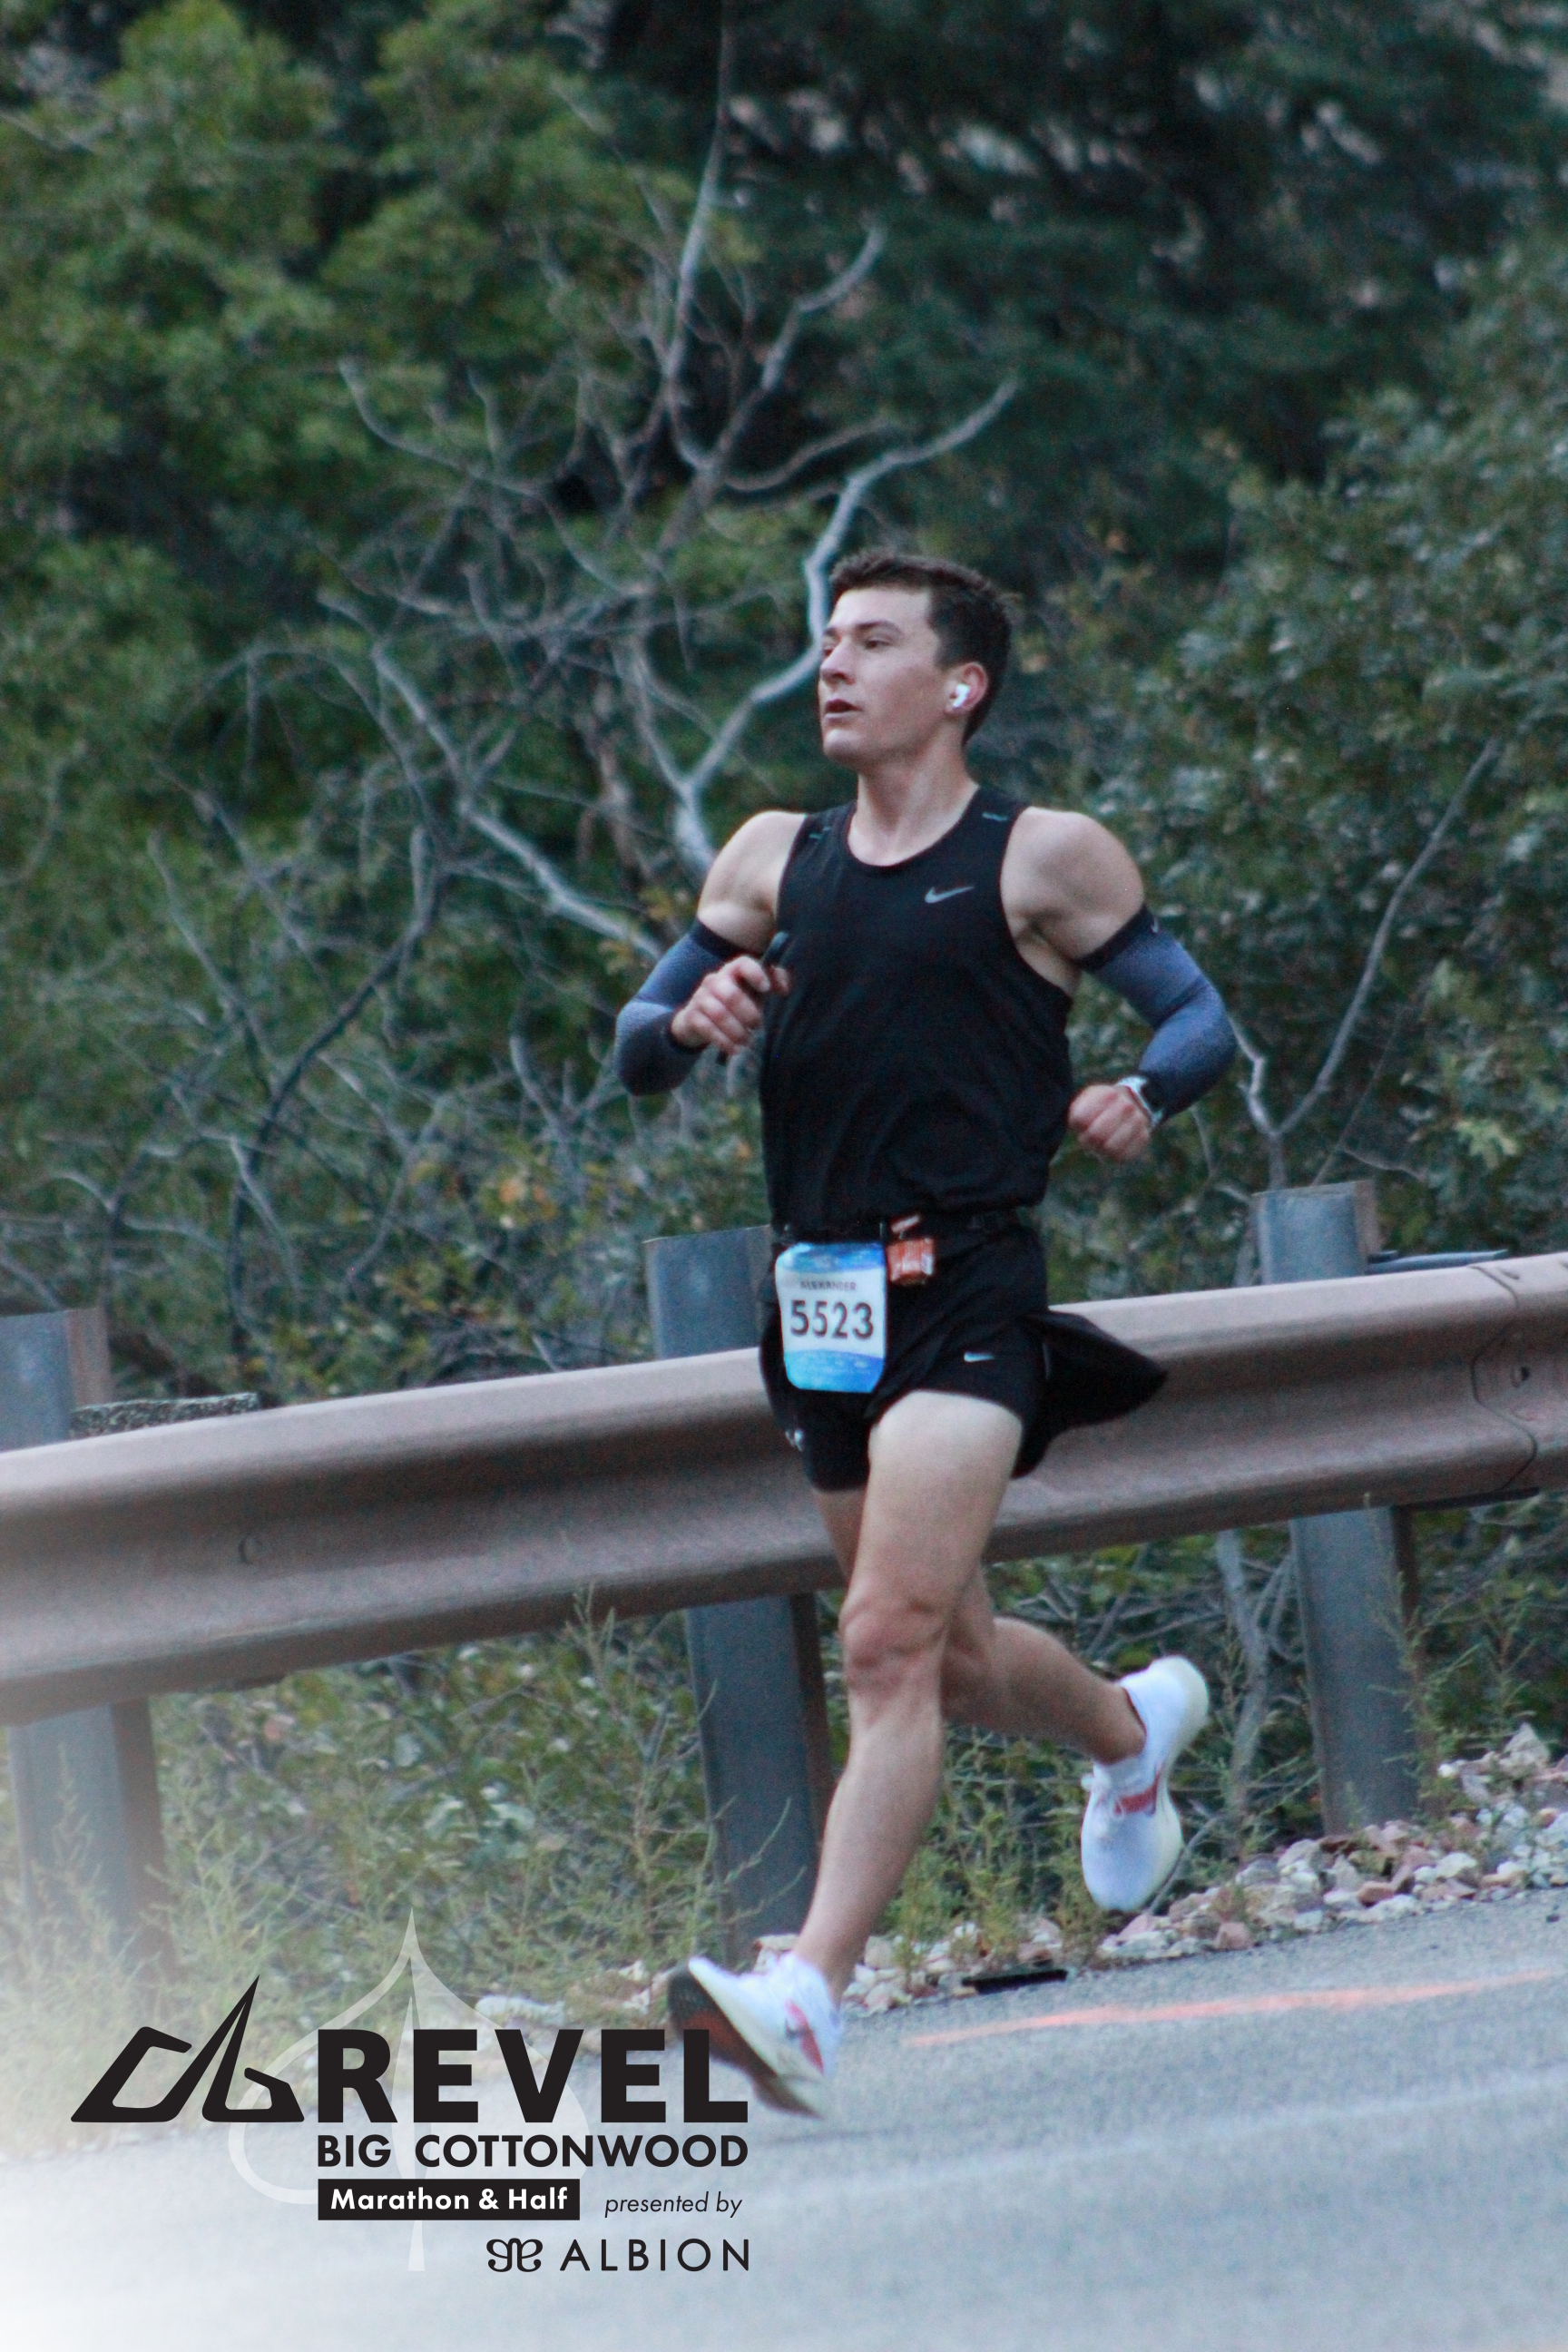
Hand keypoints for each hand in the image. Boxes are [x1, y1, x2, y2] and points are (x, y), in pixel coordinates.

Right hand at [670, 956, 790, 1055]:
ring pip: (719, 1014)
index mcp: (732, 971)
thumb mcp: (755, 991)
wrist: (698, 1019)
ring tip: (748, 1041)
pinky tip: (736, 1049)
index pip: (743, 964)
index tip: (766, 989)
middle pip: (731, 994)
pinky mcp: (692, 1016)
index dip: (755, 974)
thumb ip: (773, 982)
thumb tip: (784, 989)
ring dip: (737, 1030)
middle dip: (748, 1012)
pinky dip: (724, 1041)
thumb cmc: (736, 1003)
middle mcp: (714, 980)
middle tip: (758, 1025)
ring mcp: (700, 997)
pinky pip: (708, 1029)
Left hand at [1068, 1082, 1153, 1163]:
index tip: (1079, 1124)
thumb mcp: (1087, 1100)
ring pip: (1110, 1148)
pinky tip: (1110, 1149)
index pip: (1080, 1118)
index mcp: (1107, 1094)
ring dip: (1099, 1150)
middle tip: (1087, 1138)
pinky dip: (1112, 1157)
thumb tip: (1075, 1126)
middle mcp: (1125, 1106)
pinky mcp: (1143, 1138)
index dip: (1075, 1126)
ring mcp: (1137, 1121)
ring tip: (1099, 1144)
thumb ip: (1076, 1111)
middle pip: (1095, 1134)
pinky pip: (1123, 1156)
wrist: (1133, 1102)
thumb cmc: (1100, 1106)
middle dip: (1086, 1140)